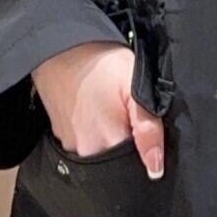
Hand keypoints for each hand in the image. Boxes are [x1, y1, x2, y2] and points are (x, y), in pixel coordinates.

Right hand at [32, 42, 164, 178]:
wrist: (61, 48)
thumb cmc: (102, 64)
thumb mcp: (135, 89)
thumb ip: (148, 129)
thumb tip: (156, 168)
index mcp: (109, 145)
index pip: (136, 167)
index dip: (146, 153)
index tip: (147, 132)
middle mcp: (87, 154)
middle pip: (117, 164)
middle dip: (128, 147)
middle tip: (128, 116)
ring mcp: (70, 147)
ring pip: (101, 155)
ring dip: (110, 139)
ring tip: (111, 112)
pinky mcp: (60, 137)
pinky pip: (85, 146)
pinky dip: (94, 133)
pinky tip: (97, 112)